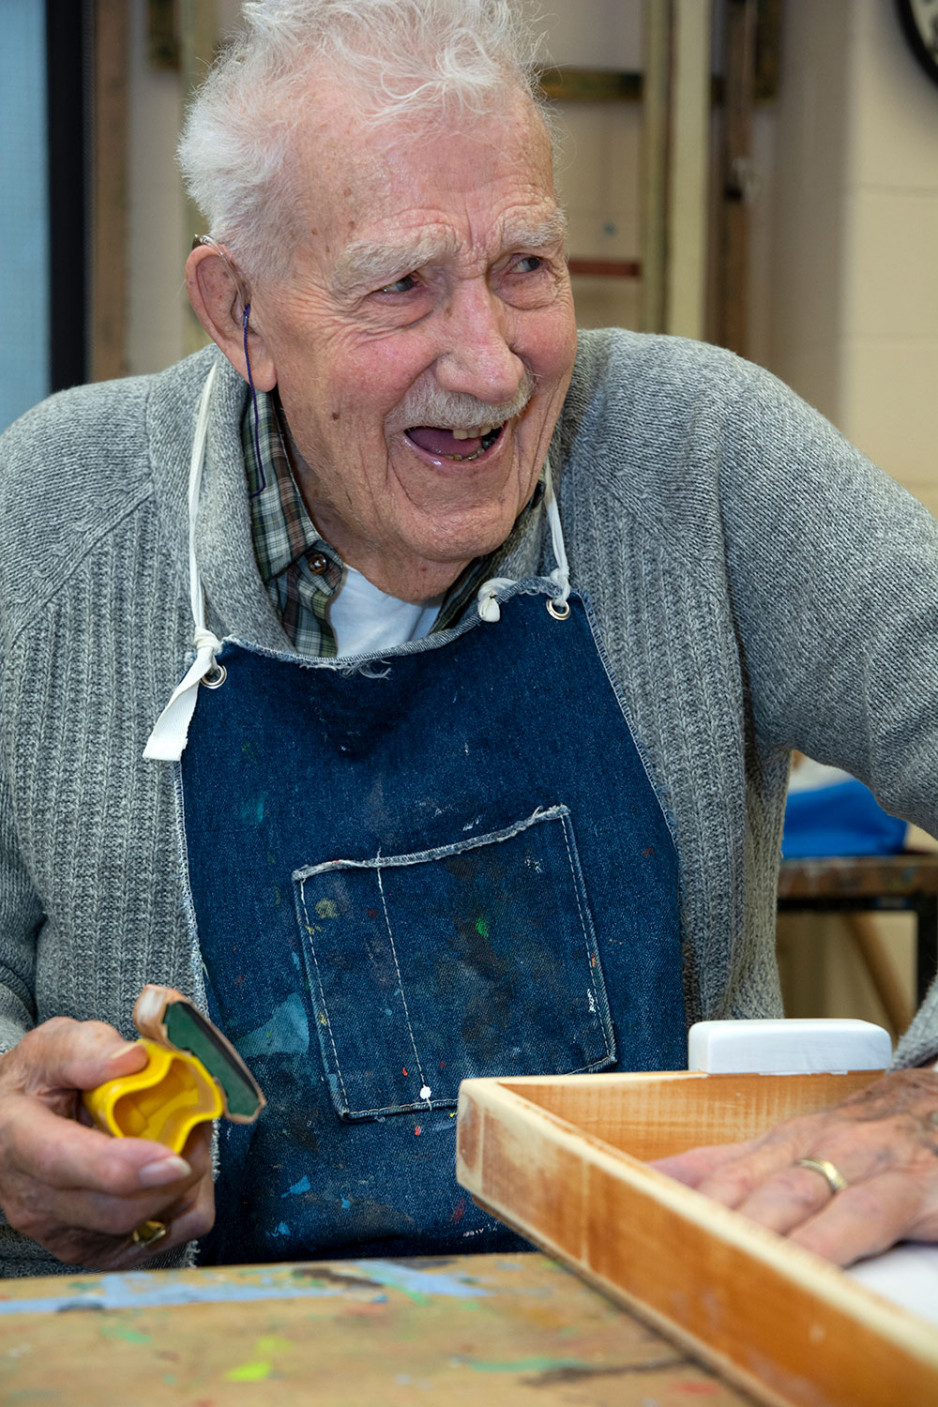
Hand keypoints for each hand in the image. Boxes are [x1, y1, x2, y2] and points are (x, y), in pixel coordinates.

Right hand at [0, 1017, 213, 1269]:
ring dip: (182, 1187)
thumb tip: (133, 1060)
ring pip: (140, 1230)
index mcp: (19, 1139)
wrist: (7, 1127)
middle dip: (175, 1173)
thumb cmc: (33, 1086)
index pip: (68, 1163)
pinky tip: (171, 1173)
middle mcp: (33, 1199)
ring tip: (184, 1141)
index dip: (126, 1167)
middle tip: (196, 1125)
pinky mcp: (85, 1249)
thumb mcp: (50, 1048)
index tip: (175, 1158)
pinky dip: (177, 1209)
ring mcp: (58, 1232)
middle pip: (116, 1210)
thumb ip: (88, 1049)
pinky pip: (151, 1244)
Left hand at [652, 1068, 937, 1264]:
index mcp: (781, 1142)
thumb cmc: (872, 1134)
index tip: (624, 1223)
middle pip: (744, 1188)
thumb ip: (732, 1163)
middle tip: (661, 1261)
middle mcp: (813, 1146)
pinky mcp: (910, 1187)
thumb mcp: (800, 1142)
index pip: (713, 1173)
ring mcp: (860, 1163)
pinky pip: (862, 1215)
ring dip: (753, 1233)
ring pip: (793, 1195)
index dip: (670, 1201)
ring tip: (716, 1268)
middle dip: (700, 1224)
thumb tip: (656, 1178)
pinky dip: (830, 1242)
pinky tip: (807, 1268)